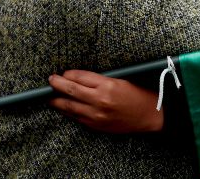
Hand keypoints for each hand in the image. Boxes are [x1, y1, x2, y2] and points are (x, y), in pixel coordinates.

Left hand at [48, 70, 163, 133]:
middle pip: (70, 90)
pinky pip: (76, 117)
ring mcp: (96, 115)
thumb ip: (100, 80)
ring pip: (69, 106)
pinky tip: (62, 107)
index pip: (80, 77)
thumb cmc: (139, 95)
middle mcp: (99, 101)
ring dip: (56, 100)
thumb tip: (78, 78)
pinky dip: (67, 111)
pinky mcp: (95, 126)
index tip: (63, 72)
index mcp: (107, 85)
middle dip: (57, 84)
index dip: (68, 74)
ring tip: (49, 96)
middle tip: (50, 80)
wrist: (150, 116)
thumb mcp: (121, 80)